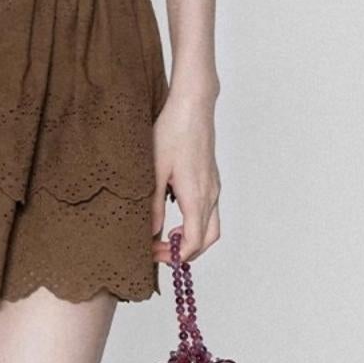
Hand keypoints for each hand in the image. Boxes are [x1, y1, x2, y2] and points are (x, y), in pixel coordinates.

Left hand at [149, 88, 220, 266]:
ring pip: (211, 226)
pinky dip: (195, 224)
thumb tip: (150, 233)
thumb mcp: (154, 170)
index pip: (194, 242)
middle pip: (207, 239)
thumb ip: (153, 205)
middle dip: (185, 253)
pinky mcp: (212, 179)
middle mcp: (210, 195)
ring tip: (165, 236)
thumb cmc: (172, 132)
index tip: (154, 254)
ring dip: (191, 238)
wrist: (193, 106)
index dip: (175, 256)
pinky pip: (209, 212)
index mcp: (196, 196)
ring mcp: (214, 187)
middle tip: (160, 251)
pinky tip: (174, 216)